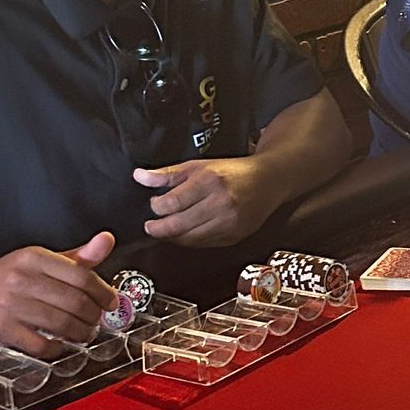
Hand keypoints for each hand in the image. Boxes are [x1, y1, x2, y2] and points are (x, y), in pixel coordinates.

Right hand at [0, 231, 115, 355]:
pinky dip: (56, 348)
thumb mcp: (41, 260)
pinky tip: (59, 344)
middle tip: (97, 321)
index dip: (103, 292)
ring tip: (84, 334)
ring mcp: (10, 305)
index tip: (110, 302)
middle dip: (93, 316)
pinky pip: (40, 345)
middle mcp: (21, 278)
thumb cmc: (8, 278)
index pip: (81, 275)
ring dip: (80, 334)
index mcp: (34, 258)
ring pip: (61, 324)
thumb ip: (77, 256)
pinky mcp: (2, 329)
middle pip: (74, 301)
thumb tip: (107, 240)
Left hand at [134, 157, 274, 245]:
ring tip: (167, 228)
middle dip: (158, 228)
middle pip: (178, 224)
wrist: (269, 181)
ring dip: (173, 236)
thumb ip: (167, 174)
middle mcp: (220, 203)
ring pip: (189, 239)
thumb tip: (139, 177)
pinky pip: (203, 244)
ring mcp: (229, 223)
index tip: (154, 205)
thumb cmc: (232, 171)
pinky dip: (190, 240)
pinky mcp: (234, 237)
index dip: (157, 207)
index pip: (172, 202)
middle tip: (151, 226)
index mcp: (210, 181)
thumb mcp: (198, 166)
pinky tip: (185, 232)